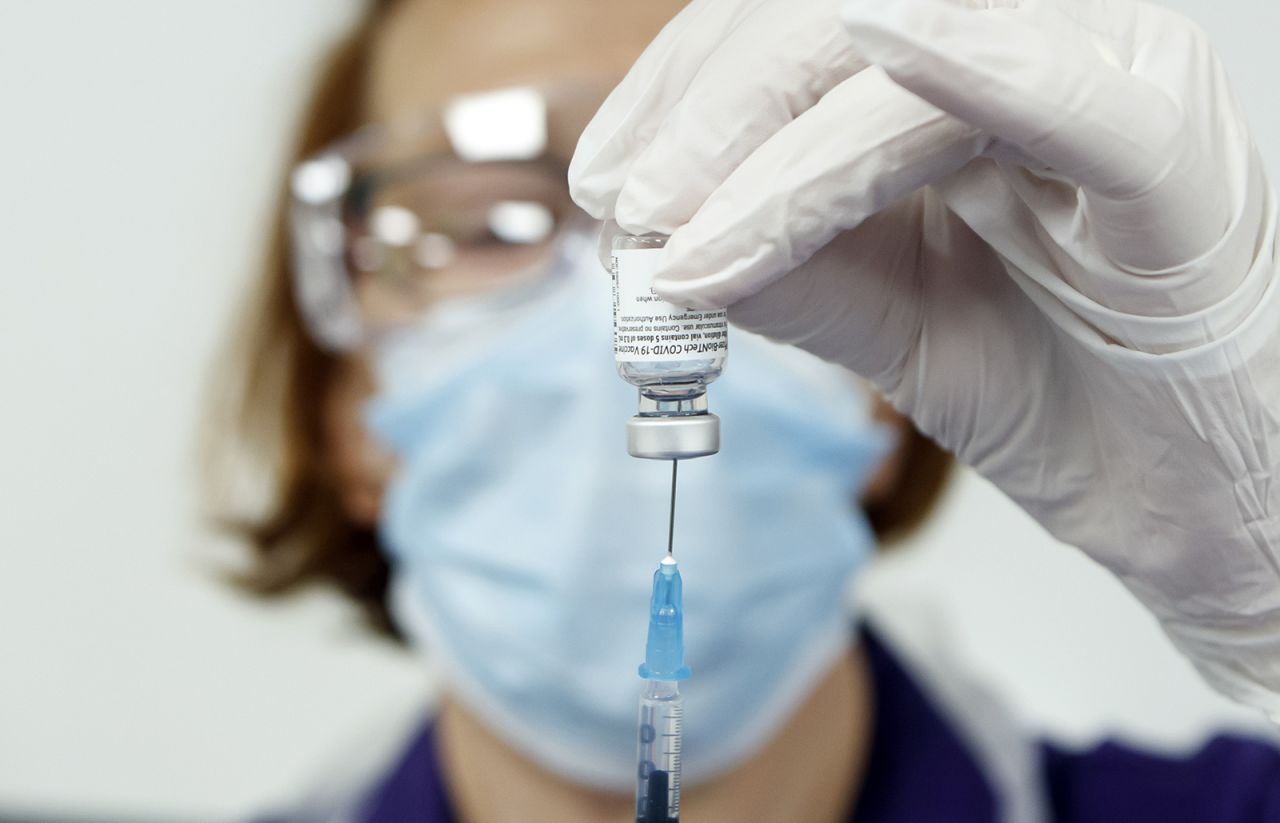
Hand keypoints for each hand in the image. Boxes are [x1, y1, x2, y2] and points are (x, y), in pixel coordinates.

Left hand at [569, 0, 1279, 716]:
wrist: (1186, 494)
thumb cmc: (1059, 388)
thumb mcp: (889, 319)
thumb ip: (787, 266)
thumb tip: (658, 242)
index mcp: (965, 77)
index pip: (800, 32)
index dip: (687, 89)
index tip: (610, 179)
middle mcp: (1037, 50)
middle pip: (834, 19)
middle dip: (714, 109)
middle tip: (635, 206)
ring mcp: (1109, 83)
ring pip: (907, 53)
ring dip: (778, 137)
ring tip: (689, 229)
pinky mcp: (1169, 155)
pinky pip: (1062, 95)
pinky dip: (963, 68)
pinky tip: (878, 52)